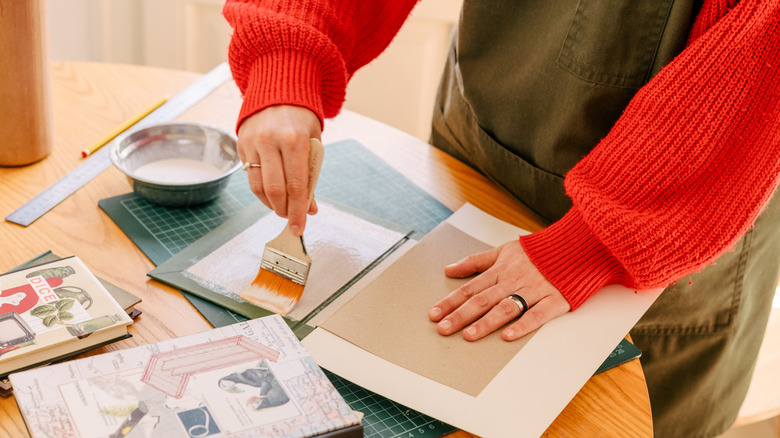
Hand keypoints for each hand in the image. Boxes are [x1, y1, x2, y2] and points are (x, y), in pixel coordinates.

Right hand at [237, 105, 321, 235]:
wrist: (278, 89)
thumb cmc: (301, 118)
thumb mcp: (313, 143)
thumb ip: (311, 175)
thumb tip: (309, 207)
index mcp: (294, 139)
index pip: (296, 185)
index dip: (298, 210)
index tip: (300, 227)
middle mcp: (270, 141)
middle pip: (274, 189)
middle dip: (284, 211)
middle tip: (291, 220)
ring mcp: (252, 142)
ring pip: (258, 186)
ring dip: (270, 204)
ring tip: (282, 209)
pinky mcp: (241, 144)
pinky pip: (250, 176)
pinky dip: (261, 191)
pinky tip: (271, 196)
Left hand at [428, 240, 570, 340]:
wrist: (575, 246)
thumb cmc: (538, 251)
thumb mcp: (503, 250)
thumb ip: (476, 261)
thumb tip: (449, 269)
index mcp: (501, 270)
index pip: (470, 288)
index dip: (451, 301)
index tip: (434, 314)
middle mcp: (514, 280)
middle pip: (483, 300)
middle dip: (460, 315)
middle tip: (443, 329)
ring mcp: (534, 291)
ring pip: (506, 308)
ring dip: (486, 323)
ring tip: (468, 335)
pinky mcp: (554, 300)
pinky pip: (537, 315)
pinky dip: (522, 325)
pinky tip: (508, 336)